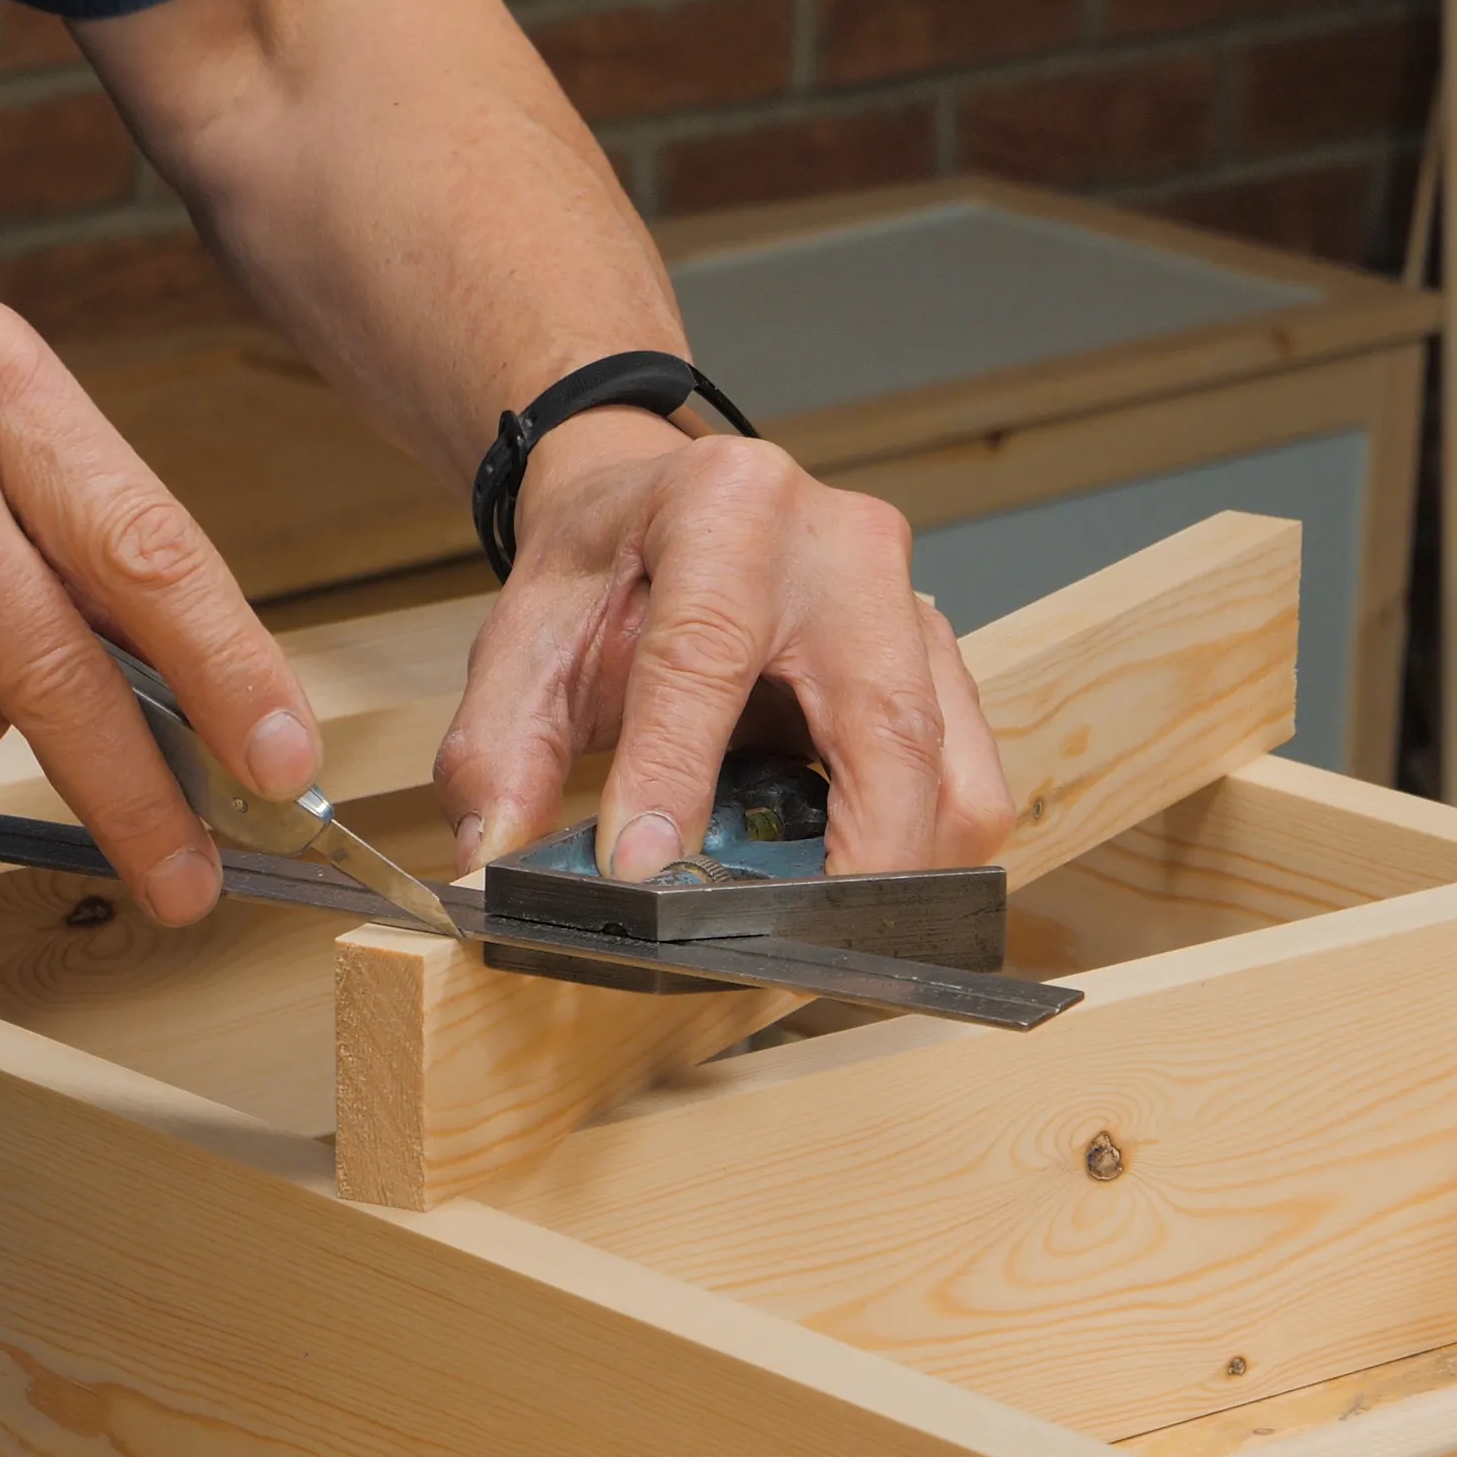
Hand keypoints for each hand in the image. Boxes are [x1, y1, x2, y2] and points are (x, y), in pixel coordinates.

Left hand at [428, 408, 1013, 879]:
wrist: (663, 509)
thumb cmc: (607, 571)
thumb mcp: (525, 640)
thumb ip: (498, 753)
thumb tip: (491, 868)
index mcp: (728, 508)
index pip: (707, 655)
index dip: (673, 775)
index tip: (639, 873)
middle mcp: (847, 550)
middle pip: (888, 732)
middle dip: (851, 867)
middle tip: (783, 949)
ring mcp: (915, 609)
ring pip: (956, 778)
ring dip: (896, 874)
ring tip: (808, 922)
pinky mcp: (944, 666)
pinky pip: (965, 786)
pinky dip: (913, 855)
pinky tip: (837, 877)